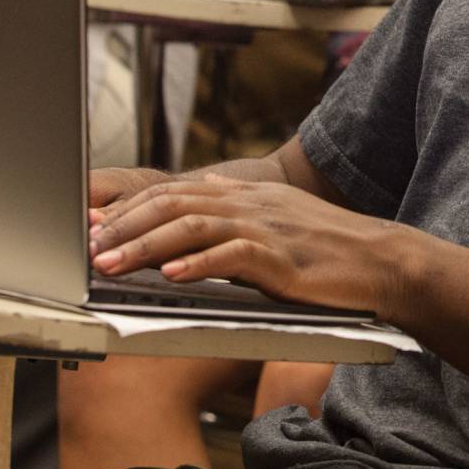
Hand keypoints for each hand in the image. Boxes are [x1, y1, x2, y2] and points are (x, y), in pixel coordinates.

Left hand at [88, 173, 414, 316]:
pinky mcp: (281, 258)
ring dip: (144, 246)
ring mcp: (266, 227)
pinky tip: (170, 276)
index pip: (175, 191)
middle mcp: (250, 202)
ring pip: (192, 227)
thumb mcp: (276, 220)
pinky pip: (232, 256)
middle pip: (174, 203)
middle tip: (87, 245)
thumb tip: (197, 206)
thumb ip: (236, 213)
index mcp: (245, 193)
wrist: (381, 259)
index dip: (130, 206)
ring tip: (109, 265)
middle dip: (124, 225)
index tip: (93, 223)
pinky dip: (197, 265)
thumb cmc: (327, 249)